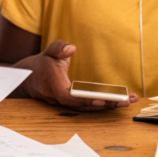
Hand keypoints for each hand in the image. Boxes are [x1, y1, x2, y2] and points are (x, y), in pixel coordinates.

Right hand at [15, 39, 138, 111]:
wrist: (29, 78)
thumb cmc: (43, 63)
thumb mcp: (49, 50)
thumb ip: (59, 48)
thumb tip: (71, 48)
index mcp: (52, 83)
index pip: (67, 96)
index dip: (83, 99)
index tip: (101, 99)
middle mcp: (58, 97)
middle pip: (82, 106)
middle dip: (105, 104)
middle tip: (125, 101)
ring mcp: (64, 103)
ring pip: (86, 108)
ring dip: (107, 106)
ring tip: (128, 101)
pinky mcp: (71, 105)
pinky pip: (87, 108)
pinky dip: (102, 106)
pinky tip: (118, 102)